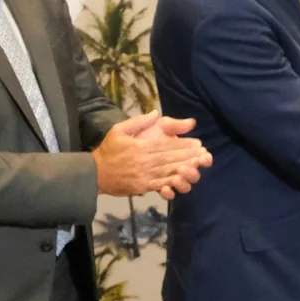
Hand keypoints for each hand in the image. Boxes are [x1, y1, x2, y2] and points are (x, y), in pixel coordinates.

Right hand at [94, 110, 210, 198]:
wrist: (95, 173)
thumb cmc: (109, 150)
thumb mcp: (120, 130)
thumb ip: (139, 121)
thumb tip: (155, 113)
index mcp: (140, 147)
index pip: (167, 145)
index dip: (184, 145)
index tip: (198, 143)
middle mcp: (144, 161)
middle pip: (171, 158)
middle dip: (189, 156)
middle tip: (204, 154)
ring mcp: (144, 176)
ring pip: (169, 172)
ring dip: (186, 169)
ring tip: (199, 166)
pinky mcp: (143, 187)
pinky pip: (161, 184)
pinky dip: (174, 183)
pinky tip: (184, 180)